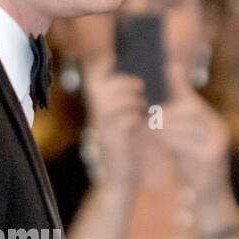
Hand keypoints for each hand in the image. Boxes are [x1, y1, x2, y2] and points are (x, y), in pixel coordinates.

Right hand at [82, 52, 146, 193]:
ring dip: (132, 98)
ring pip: (115, 101)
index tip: (115, 57)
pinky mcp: (114, 140)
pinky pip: (125, 119)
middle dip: (124, 81)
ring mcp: (104, 128)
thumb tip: (142, 84)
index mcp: (99, 109)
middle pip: (103, 86)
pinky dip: (136, 116)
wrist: (119, 180)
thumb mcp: (124, 124)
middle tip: (142, 85)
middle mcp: (97, 116)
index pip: (94, 80)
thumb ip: (128, 105)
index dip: (102, 66)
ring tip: (144, 103)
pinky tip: (143, 120)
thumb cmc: (125, 151)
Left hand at [156, 67, 230, 205]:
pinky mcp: (213, 156)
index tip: (149, 105)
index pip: (191, 100)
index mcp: (213, 121)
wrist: (210, 194)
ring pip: (189, 125)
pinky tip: (157, 140)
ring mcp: (218, 142)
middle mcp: (219, 128)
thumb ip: (176, 117)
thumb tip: (166, 87)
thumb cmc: (193, 163)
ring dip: (166, 125)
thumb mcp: (184, 138)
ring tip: (148, 127)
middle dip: (167, 112)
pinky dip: (171, 140)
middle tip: (147, 117)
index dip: (170, 99)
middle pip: (192, 109)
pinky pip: (188, 143)